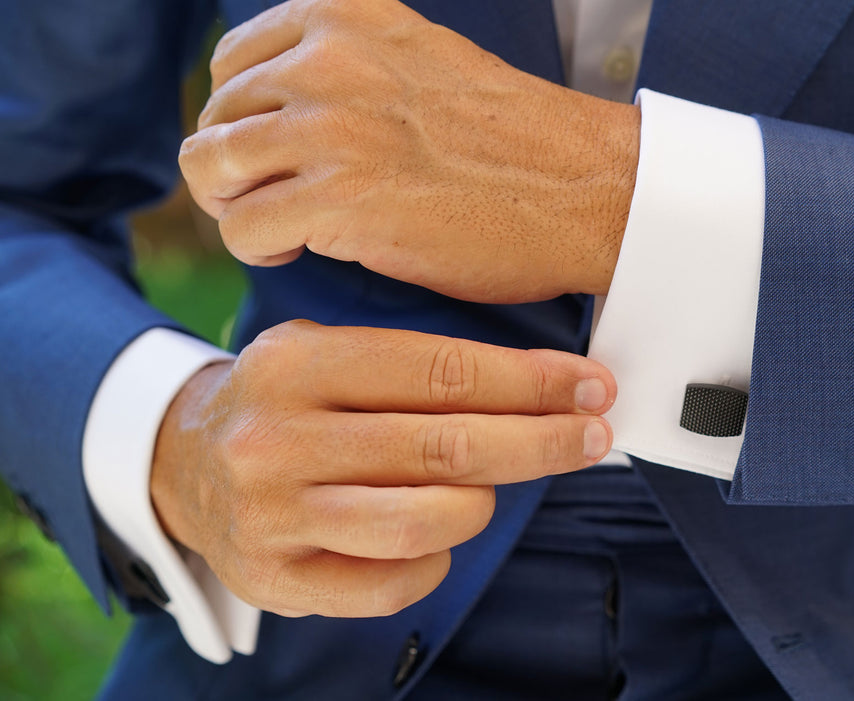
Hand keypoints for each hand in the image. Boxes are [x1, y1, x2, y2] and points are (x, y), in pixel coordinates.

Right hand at [150, 320, 614, 616]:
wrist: (179, 462)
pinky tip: (439, 535)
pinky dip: (437, 559)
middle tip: (593, 434)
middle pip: (447, 446)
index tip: (589, 386)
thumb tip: (541, 387)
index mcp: (297, 364)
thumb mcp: (327, 352)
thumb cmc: (284, 402)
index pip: (442, 372)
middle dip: (541, 440)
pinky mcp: (275, 579)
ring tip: (492, 483)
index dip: (531, 382)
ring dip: (485, 501)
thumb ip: (416, 367)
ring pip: (427, 520)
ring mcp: (272, 516)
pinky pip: (393, 583)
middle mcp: (277, 439)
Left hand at [178, 0, 639, 303]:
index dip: (242, 120)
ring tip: (285, 227)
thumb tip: (275, 113)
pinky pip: (240, 229)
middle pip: (214, 119)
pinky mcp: (337, 198)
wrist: (583, 188)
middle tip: (282, 202)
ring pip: (210, 168)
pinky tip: (301, 253)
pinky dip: (259, 250)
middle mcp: (326, 60)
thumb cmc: (512, 142)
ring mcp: (329, 126)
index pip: (231, 63)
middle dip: (237, 170)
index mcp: (344, 17)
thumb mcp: (416, 64)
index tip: (278, 158)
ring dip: (238, 207)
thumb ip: (344, 72)